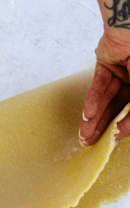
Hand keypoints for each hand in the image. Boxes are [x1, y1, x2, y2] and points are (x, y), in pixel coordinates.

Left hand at [79, 30, 129, 145]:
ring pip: (107, 99)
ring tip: (84, 134)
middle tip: (89, 143)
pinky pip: (100, 85)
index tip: (113, 139)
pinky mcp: (107, 65)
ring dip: (95, 117)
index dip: (124, 126)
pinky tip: (88, 114)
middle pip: (118, 108)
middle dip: (103, 126)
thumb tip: (121, 129)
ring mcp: (122, 72)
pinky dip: (93, 99)